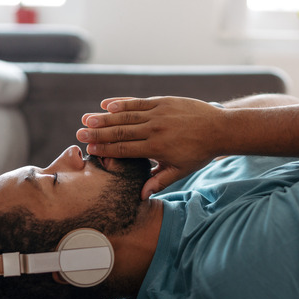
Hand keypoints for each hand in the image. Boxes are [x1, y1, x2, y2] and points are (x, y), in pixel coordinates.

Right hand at [77, 96, 224, 198]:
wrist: (219, 129)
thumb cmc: (199, 153)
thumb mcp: (180, 171)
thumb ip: (159, 181)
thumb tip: (140, 196)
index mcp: (157, 148)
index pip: (125, 148)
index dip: (105, 149)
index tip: (89, 149)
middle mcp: (155, 129)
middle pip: (120, 131)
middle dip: (98, 133)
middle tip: (79, 133)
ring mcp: (158, 113)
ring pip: (126, 115)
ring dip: (104, 117)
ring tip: (86, 118)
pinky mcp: (163, 101)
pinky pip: (138, 102)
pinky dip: (122, 102)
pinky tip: (106, 104)